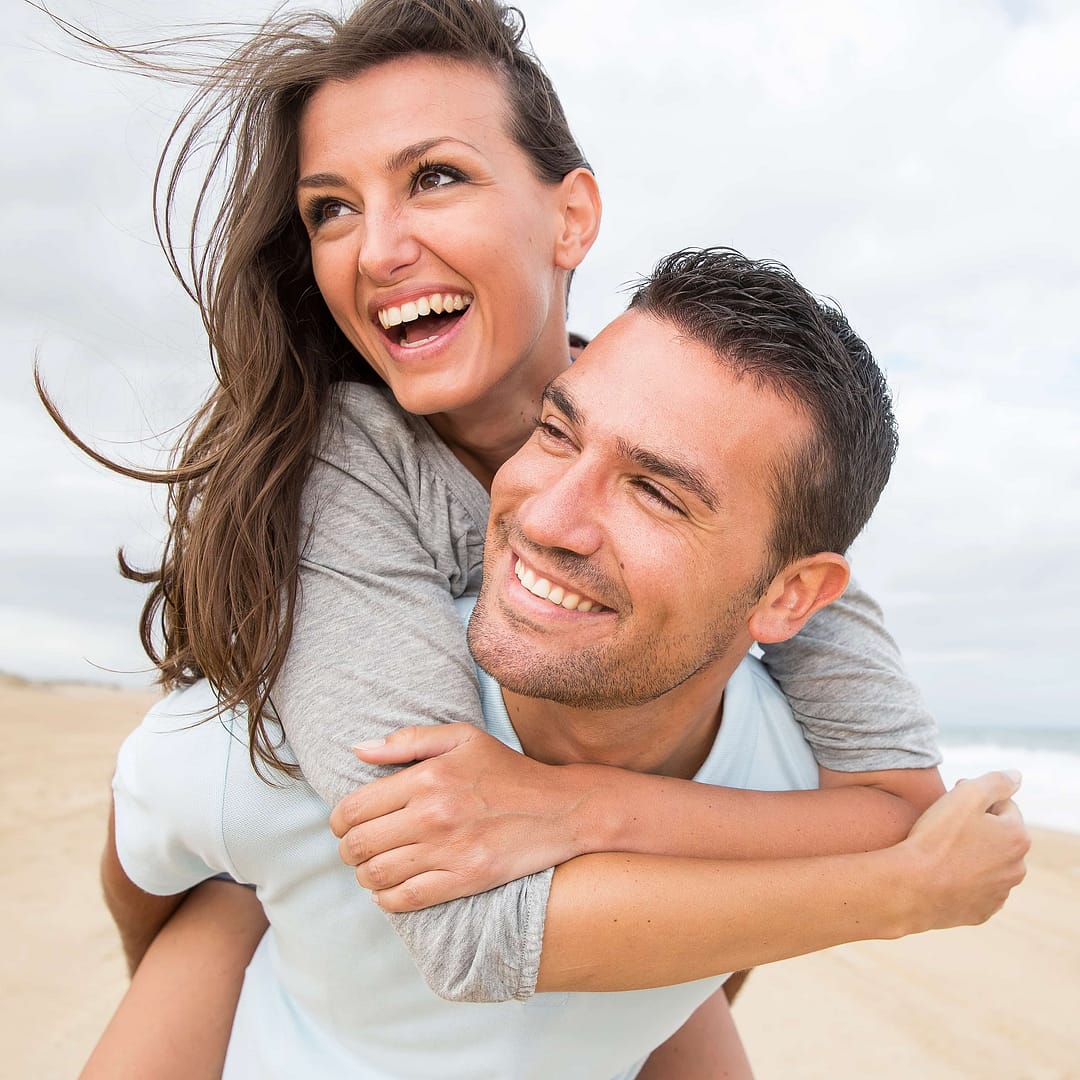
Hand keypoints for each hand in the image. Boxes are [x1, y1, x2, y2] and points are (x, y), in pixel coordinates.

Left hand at [329, 724, 599, 910]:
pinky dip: (387, 900)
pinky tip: (389, 892)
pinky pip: (407, 898)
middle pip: (359, 845)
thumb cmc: (507, 770)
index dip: (339, 821)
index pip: (354, 808)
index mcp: (426, 776)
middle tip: (356, 849)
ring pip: (378, 875)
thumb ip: (409, 741)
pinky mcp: (465, 879)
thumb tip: (358, 750)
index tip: (344, 825)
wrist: (560, 808)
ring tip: (372, 870)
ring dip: (366, 876)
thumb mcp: (462, 738)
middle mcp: (432, 814)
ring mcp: (448, 849)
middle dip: (348, 851)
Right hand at [899, 770, 1028, 932]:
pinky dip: (965, 878)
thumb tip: (1016, 776)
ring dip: (972, 853)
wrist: (912, 887)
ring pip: (988, 863)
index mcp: (1017, 837)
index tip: (951, 804)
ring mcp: (999, 893)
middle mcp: (1016, 868)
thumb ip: (995, 781)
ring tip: (941, 850)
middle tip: (944, 825)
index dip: (975, 800)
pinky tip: (943, 873)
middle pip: (998, 836)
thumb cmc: (937, 838)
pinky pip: (977, 888)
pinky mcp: (982, 911)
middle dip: (978, 827)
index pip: (1004, 806)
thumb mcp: (965, 796)